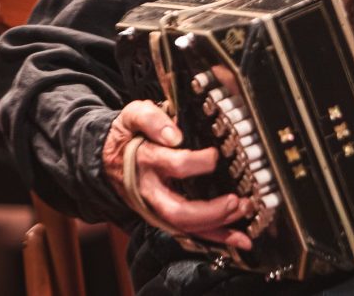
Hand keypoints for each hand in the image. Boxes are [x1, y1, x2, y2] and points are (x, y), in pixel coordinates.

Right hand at [103, 100, 254, 249]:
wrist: (108, 157)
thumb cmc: (129, 135)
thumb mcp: (133, 115)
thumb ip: (151, 119)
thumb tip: (174, 135)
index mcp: (146, 162)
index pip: (173, 165)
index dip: (197, 162)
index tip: (215, 156)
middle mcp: (150, 190)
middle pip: (178, 211)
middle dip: (210, 211)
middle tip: (236, 200)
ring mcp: (157, 207)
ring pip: (186, 226)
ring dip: (218, 224)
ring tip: (245, 210)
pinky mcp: (165, 215)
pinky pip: (191, 231)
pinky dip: (216, 236)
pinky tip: (240, 239)